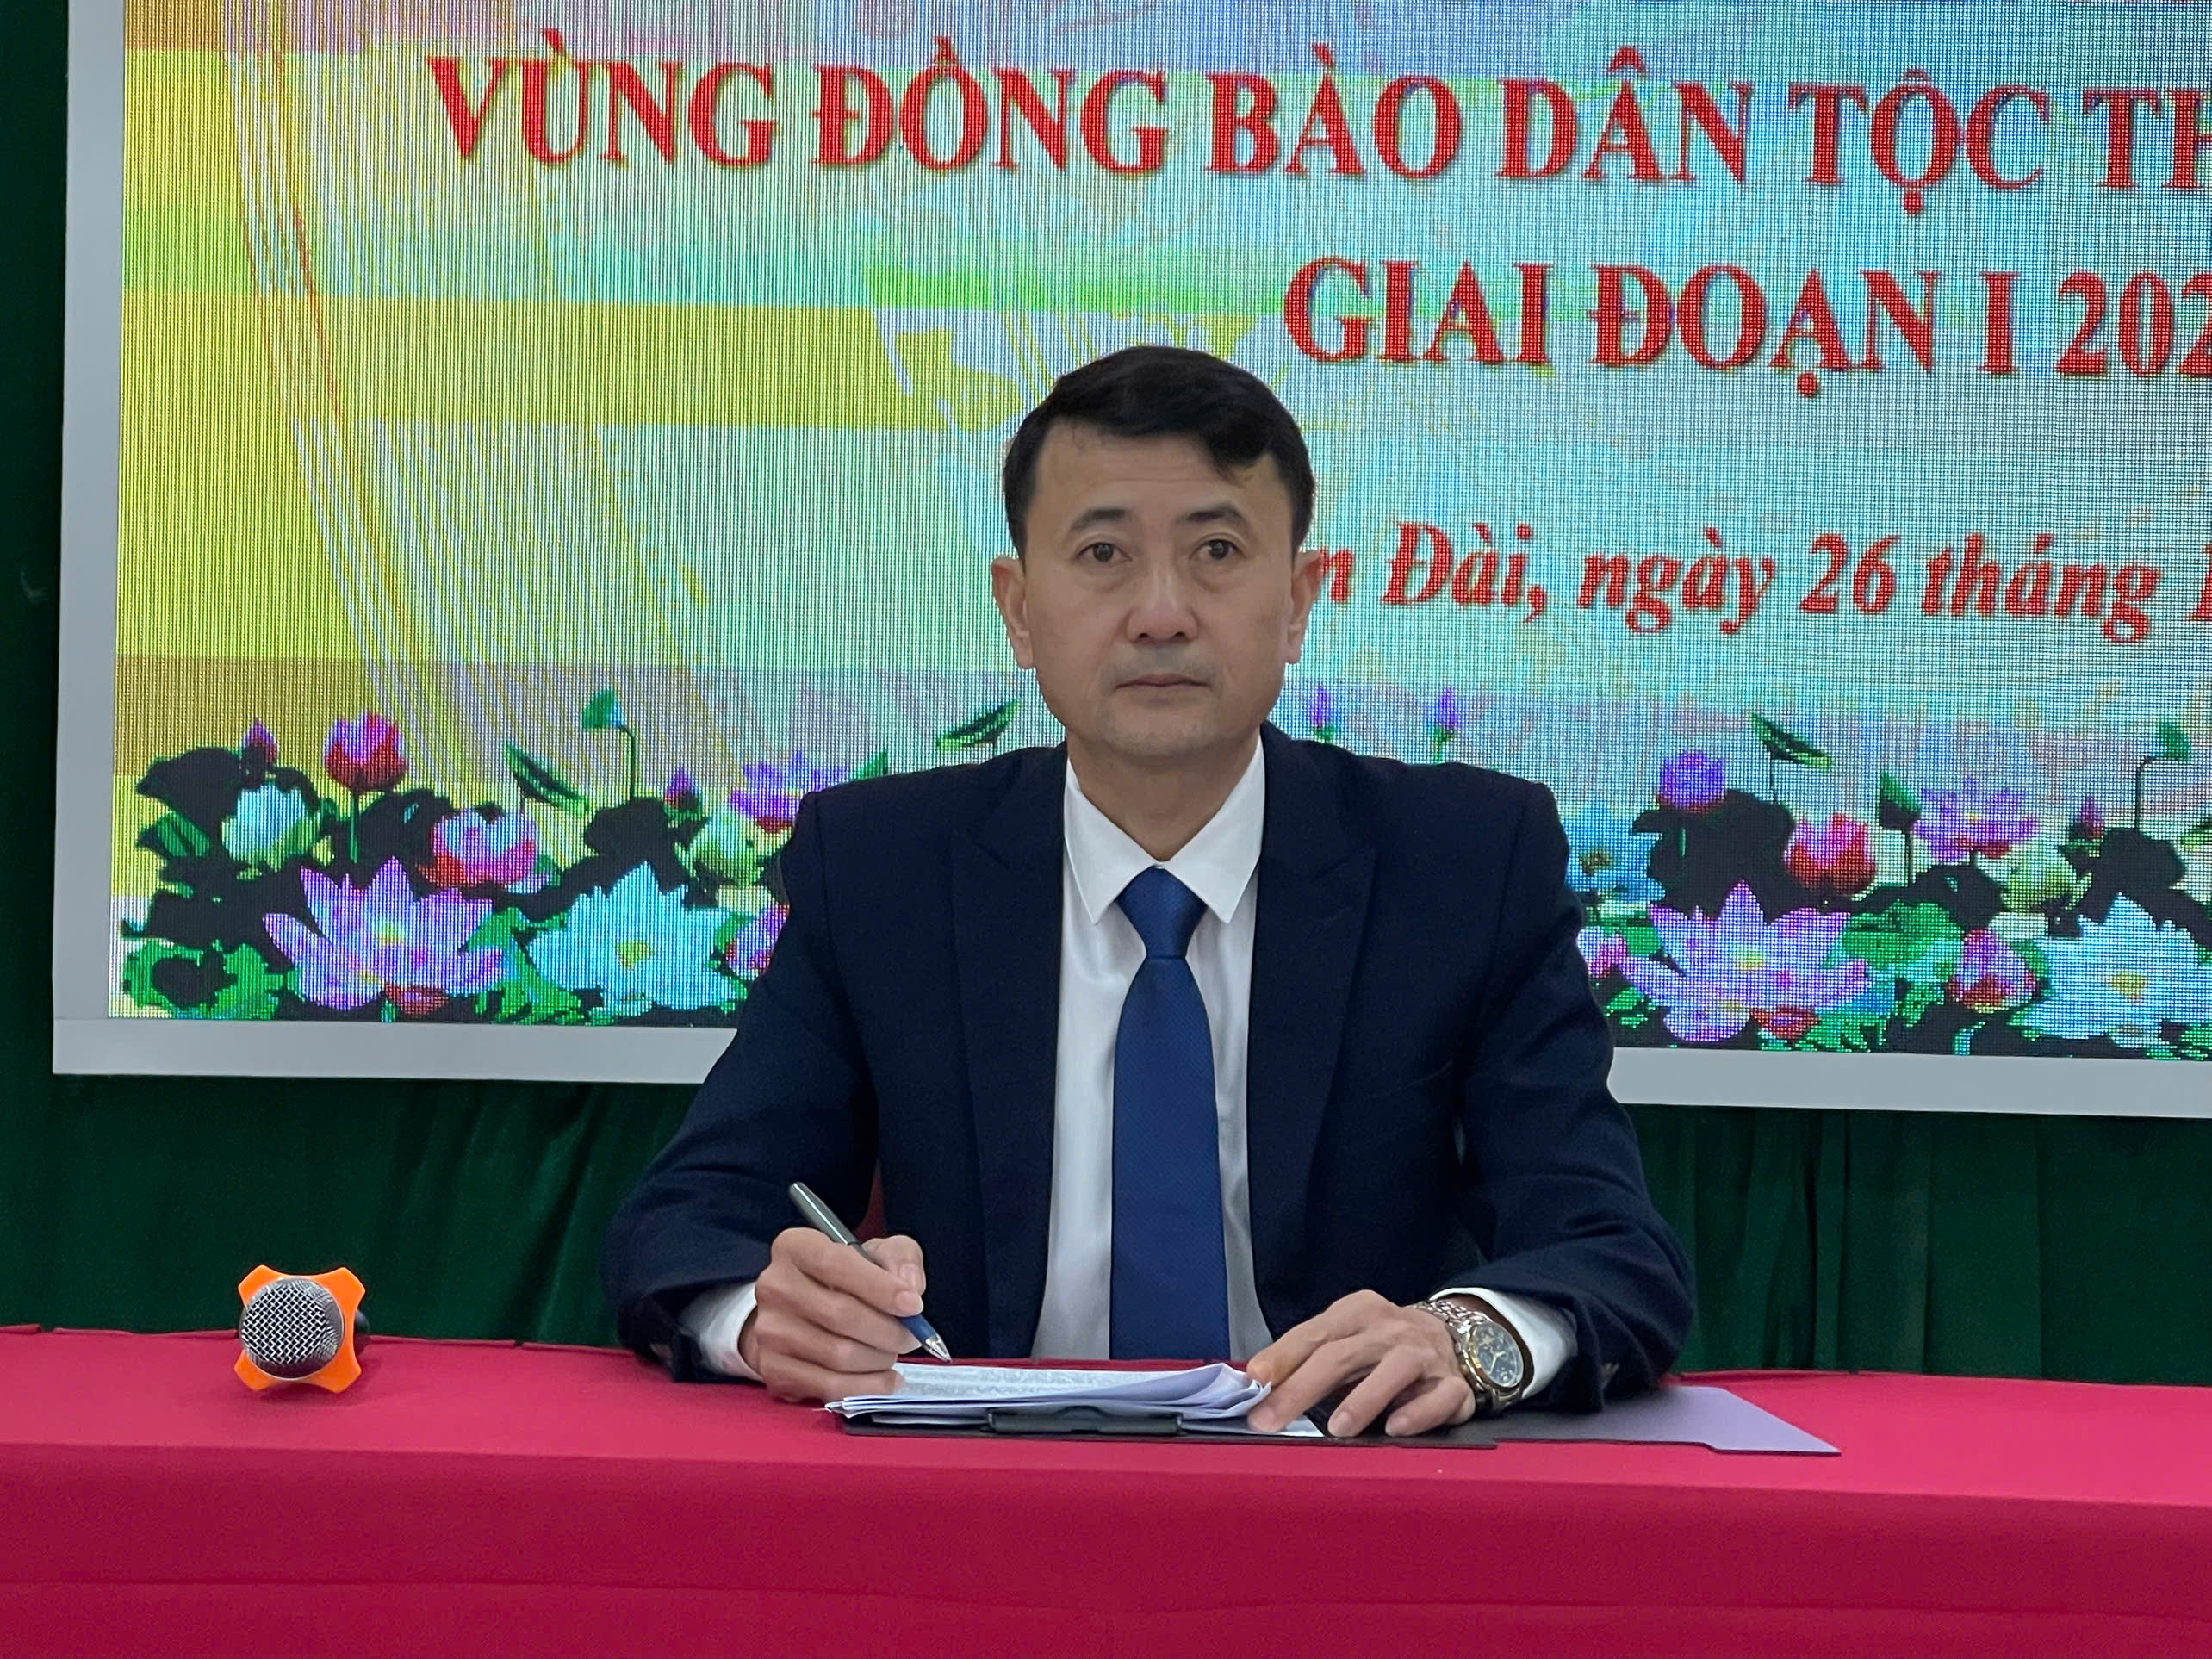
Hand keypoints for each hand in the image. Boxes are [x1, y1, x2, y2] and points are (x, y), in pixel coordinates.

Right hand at [738, 1228, 927, 1403]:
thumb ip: (900, 1259)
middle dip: (888, 1330)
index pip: (837, 1265)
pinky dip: (867, 1387)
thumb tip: (911, 1287)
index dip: (880, 1288)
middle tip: (911, 1337)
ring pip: (838, 1354)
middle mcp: (775, 1287)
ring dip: (879, 1359)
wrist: (801, 1313)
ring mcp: (769, 1332)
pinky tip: (885, 1379)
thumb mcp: (876, 1253)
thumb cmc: (845, 1279)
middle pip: (840, 1314)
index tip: (913, 1305)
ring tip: (893, 1353)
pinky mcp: (775, 1370)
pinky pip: (828, 1386)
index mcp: (796, 1247)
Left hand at [1243, 1291, 1474, 1436]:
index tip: (1255, 1380)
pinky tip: (1395, 1428)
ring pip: (1395, 1371)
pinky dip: (1418, 1413)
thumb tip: (1258, 1386)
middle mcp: (1391, 1329)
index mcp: (1358, 1312)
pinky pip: (1440, 1398)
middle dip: (1302, 1389)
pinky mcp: (1454, 1386)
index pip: (1314, 1334)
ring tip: (1337, 1429)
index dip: (1283, 1357)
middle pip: (1342, 1355)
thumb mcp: (1346, 1339)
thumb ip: (1307, 1359)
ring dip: (1364, 1400)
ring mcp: (1426, 1355)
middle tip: (1271, 1418)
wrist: (1454, 1338)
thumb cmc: (1383, 1346)